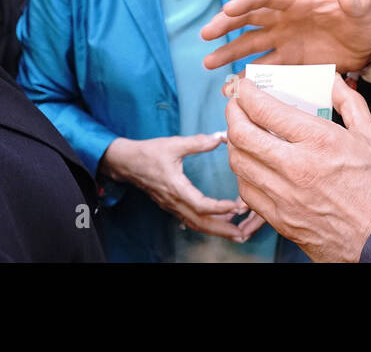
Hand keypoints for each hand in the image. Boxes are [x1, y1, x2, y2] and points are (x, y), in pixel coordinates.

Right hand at [100, 133, 249, 240]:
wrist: (126, 163)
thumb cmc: (149, 153)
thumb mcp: (173, 144)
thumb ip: (197, 142)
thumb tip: (219, 136)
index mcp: (176, 188)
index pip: (201, 205)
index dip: (221, 208)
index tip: (238, 206)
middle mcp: (174, 202)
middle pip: (201, 223)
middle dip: (223, 229)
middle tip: (244, 233)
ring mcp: (172, 206)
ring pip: (196, 225)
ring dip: (216, 230)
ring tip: (236, 232)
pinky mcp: (171, 206)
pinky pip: (190, 221)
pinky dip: (206, 226)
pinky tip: (218, 225)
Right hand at [201, 0, 370, 72]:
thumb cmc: (368, 20)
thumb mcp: (366, 8)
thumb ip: (356, 2)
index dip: (247, 0)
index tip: (228, 9)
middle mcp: (286, 18)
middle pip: (250, 18)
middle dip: (226, 24)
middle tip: (206, 34)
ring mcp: (286, 41)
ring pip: (251, 45)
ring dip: (230, 52)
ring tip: (209, 63)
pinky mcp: (292, 62)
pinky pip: (266, 69)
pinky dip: (250, 77)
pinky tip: (234, 87)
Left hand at [224, 75, 370, 261]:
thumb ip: (349, 102)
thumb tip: (333, 81)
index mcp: (318, 141)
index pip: (264, 109)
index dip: (246, 93)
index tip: (244, 88)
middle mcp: (296, 167)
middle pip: (241, 133)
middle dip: (232, 112)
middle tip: (236, 105)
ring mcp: (285, 196)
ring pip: (238, 162)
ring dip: (234, 142)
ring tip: (242, 131)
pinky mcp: (280, 220)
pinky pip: (246, 191)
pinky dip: (243, 172)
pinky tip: (253, 164)